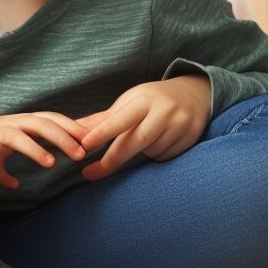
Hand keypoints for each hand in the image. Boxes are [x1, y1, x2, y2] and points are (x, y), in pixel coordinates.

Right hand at [0, 112, 86, 188]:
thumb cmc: (2, 137)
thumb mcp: (26, 131)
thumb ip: (48, 134)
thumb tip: (82, 140)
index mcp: (27, 119)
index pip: (52, 117)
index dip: (71, 126)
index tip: (90, 140)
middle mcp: (13, 123)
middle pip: (37, 123)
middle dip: (59, 137)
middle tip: (79, 154)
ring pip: (15, 136)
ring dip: (32, 148)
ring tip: (50, 163)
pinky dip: (2, 174)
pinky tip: (13, 184)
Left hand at [77, 74, 211, 180]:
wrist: (193, 94)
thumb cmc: (151, 99)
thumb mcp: (129, 101)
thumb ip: (103, 118)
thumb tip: (75, 130)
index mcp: (144, 99)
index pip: (120, 119)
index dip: (102, 133)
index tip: (84, 145)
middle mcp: (164, 112)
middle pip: (135, 141)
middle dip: (113, 158)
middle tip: (91, 172)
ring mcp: (180, 126)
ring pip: (150, 151)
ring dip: (138, 153)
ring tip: (141, 139)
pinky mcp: (190, 139)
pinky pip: (164, 156)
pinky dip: (154, 154)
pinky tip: (157, 142)